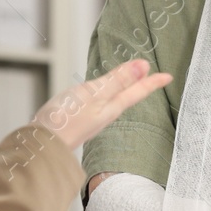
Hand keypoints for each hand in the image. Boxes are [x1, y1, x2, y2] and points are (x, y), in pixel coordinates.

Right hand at [32, 59, 172, 150]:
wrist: (42, 143)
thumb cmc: (66, 118)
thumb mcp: (94, 93)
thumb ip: (118, 79)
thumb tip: (144, 66)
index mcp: (112, 106)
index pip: (137, 91)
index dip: (153, 82)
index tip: (169, 76)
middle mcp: (105, 113)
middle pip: (129, 96)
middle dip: (142, 86)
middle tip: (154, 79)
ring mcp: (92, 117)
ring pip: (115, 100)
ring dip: (126, 90)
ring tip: (132, 84)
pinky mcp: (78, 118)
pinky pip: (100, 103)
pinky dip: (107, 94)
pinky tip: (101, 95)